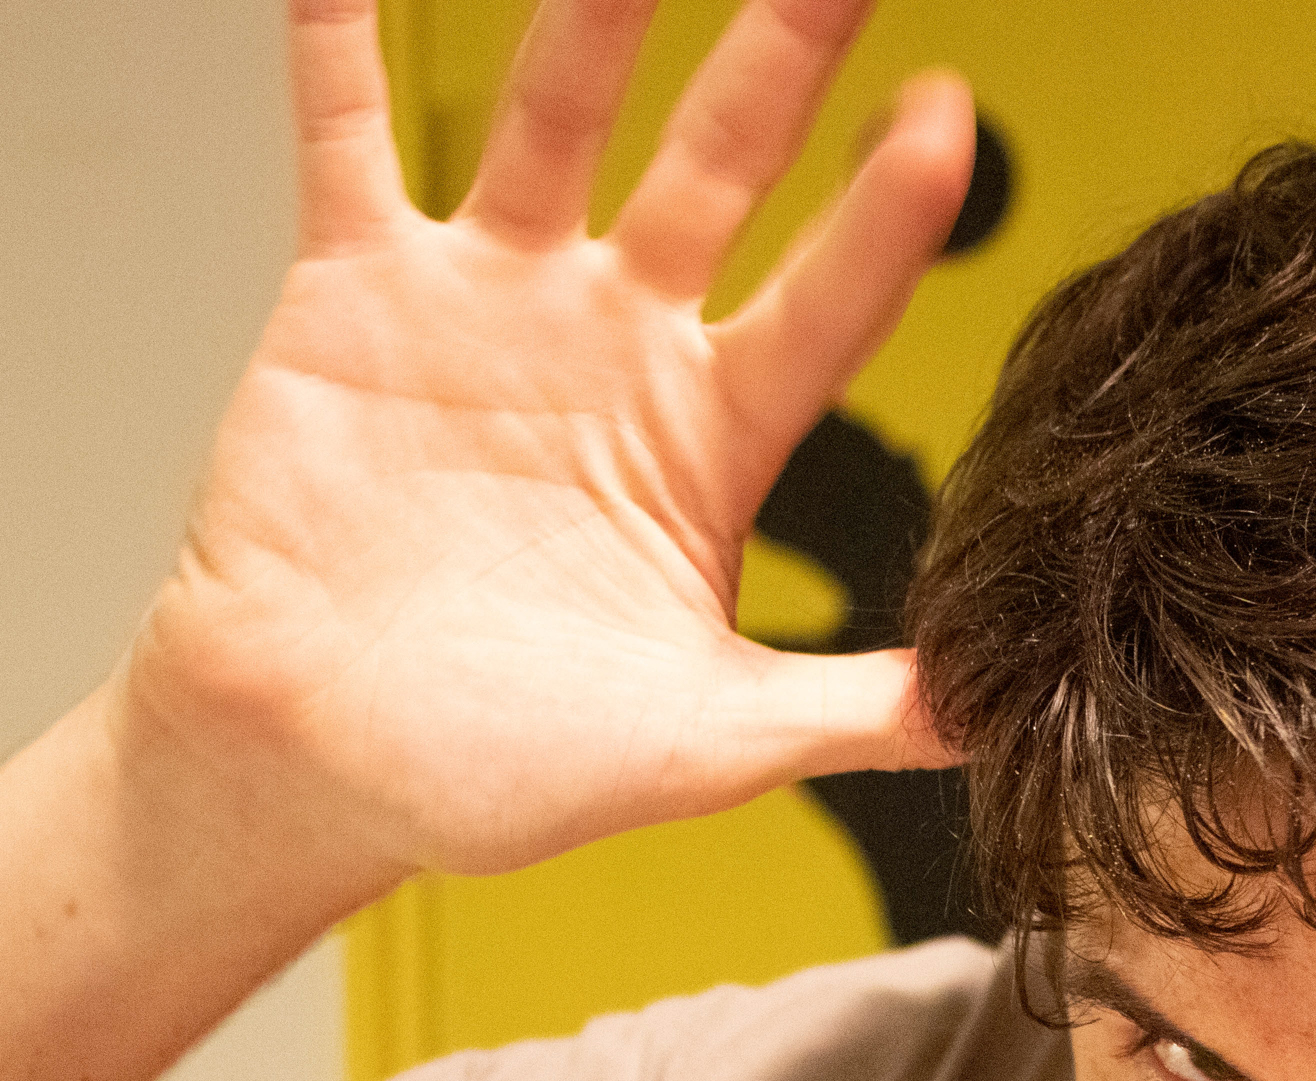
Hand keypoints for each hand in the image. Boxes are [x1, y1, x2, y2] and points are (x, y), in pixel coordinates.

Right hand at [119, 0, 970, 892]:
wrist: (317, 770)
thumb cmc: (502, 769)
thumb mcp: (705, 745)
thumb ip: (846, 712)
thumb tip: (998, 715)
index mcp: (712, 440)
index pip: (827, 303)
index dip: (886, 218)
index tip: (947, 121)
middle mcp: (617, 346)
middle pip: (721, 167)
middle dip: (781, 58)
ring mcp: (491, 305)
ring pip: (558, 121)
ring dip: (599, 18)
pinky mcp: (355, 295)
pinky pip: (348, 137)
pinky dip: (339, 39)